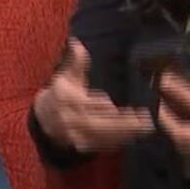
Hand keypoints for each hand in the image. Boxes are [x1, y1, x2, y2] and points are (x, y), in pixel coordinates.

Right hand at [33, 38, 153, 152]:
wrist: (45, 118)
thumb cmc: (62, 92)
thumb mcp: (67, 74)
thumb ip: (76, 61)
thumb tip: (76, 43)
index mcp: (68, 99)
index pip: (85, 104)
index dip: (99, 105)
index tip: (113, 105)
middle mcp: (71, 119)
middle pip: (97, 123)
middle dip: (121, 123)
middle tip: (143, 120)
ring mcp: (77, 135)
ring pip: (102, 136)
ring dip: (124, 133)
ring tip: (144, 128)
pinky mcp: (83, 145)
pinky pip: (102, 145)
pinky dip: (117, 141)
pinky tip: (133, 136)